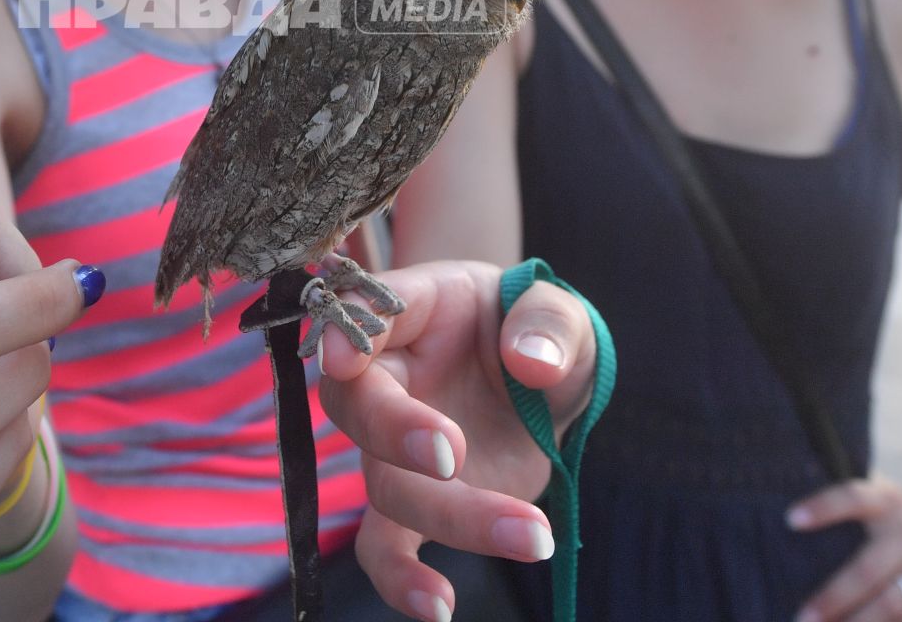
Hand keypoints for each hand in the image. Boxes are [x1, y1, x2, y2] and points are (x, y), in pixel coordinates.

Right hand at [316, 260, 598, 621]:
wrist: (542, 378)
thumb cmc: (536, 329)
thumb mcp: (558, 311)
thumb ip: (548, 323)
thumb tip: (530, 363)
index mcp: (411, 310)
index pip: (359, 312)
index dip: (343, 333)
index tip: (346, 359)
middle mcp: (387, 377)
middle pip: (356, 404)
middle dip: (393, 432)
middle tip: (453, 456)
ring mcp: (394, 446)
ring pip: (385, 487)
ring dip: (450, 516)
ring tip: (531, 537)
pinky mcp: (419, 501)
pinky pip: (387, 547)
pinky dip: (402, 581)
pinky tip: (438, 606)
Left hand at [789, 477, 901, 620]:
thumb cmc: (897, 516)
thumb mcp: (878, 495)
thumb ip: (845, 504)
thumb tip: (789, 518)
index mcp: (887, 502)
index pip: (853, 498)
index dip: (823, 507)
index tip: (791, 520)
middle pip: (869, 571)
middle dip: (834, 598)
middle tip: (804, 618)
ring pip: (892, 606)